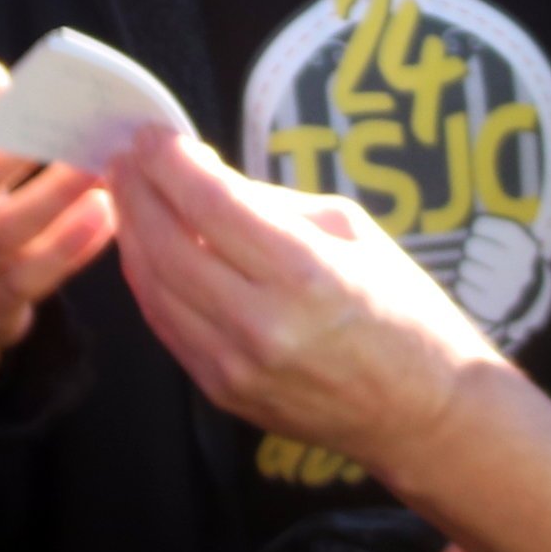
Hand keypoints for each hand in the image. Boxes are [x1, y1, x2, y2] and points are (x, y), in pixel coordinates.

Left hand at [106, 127, 478, 475]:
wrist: (426, 416)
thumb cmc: (406, 313)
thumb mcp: (354, 232)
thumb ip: (273, 205)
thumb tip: (206, 179)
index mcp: (307, 274)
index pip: (212, 204)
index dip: (170, 163)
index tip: (151, 135)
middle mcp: (262, 324)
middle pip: (168, 245)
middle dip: (138, 193)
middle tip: (124, 158)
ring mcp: (236, 366)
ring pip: (154, 289)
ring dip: (132, 236)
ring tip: (125, 196)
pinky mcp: (222, 393)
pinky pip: (167, 327)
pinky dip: (149, 282)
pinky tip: (146, 249)